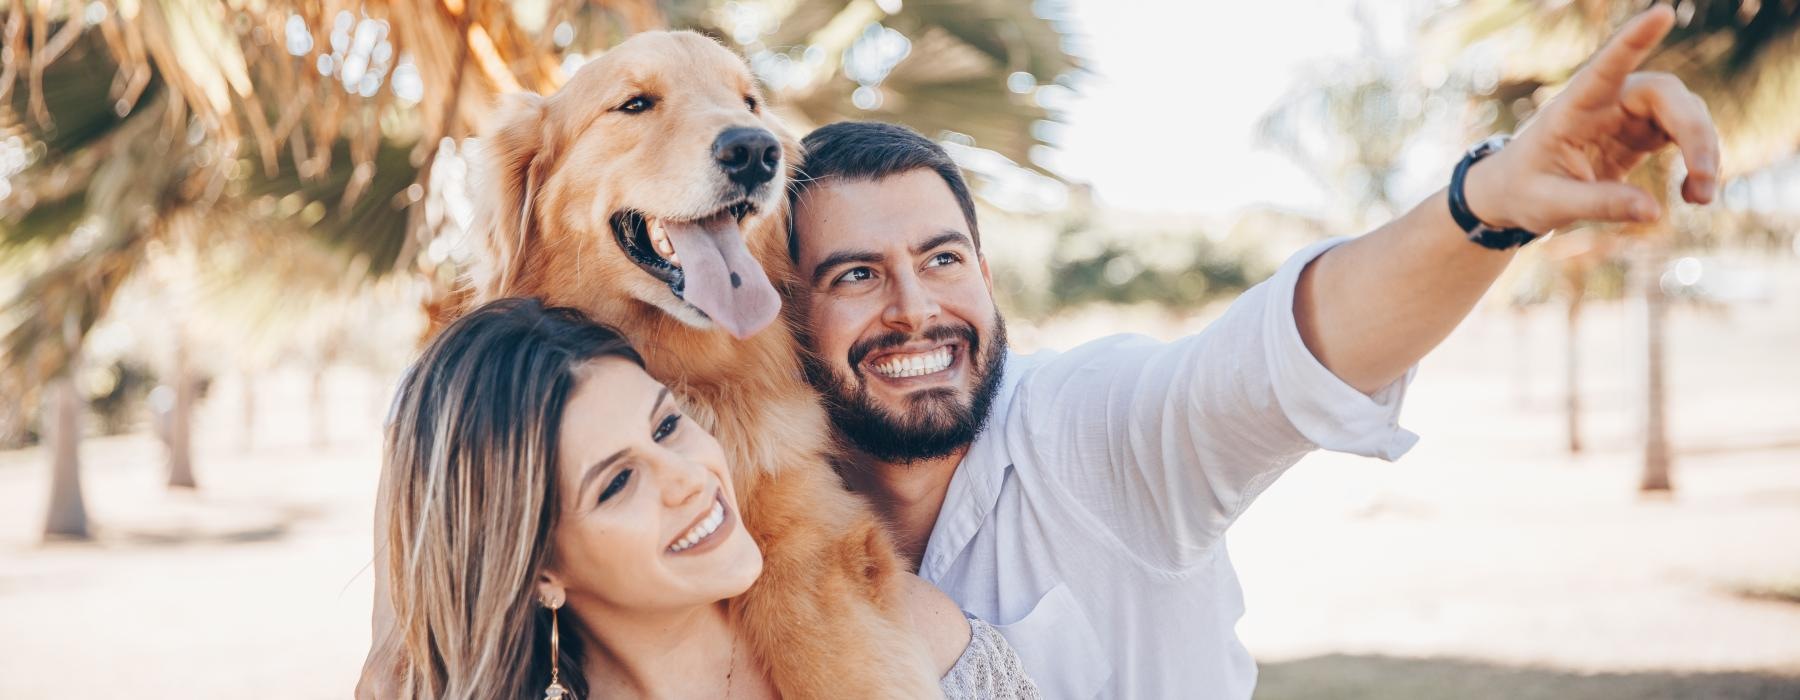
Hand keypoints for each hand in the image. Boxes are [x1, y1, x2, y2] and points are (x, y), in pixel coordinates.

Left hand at [1463, 5, 1720, 233]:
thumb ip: (1599, 204)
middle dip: (1695, 133)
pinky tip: (1692, 194)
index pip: (1606, 67)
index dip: (1634, 40)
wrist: (1515, 193)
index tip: (1662, 12)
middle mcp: (1606, 101)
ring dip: (1703, 150)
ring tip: (1700, 198)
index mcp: (1573, 107)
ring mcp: (1629, 114)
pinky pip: (1685, 134)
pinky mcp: (1644, 133)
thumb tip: (1655, 211)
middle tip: (1703, 180)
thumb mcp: (1550, 204)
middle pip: (1666, 94)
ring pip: (1685, 113)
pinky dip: (1698, 161)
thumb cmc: (1524, 190)